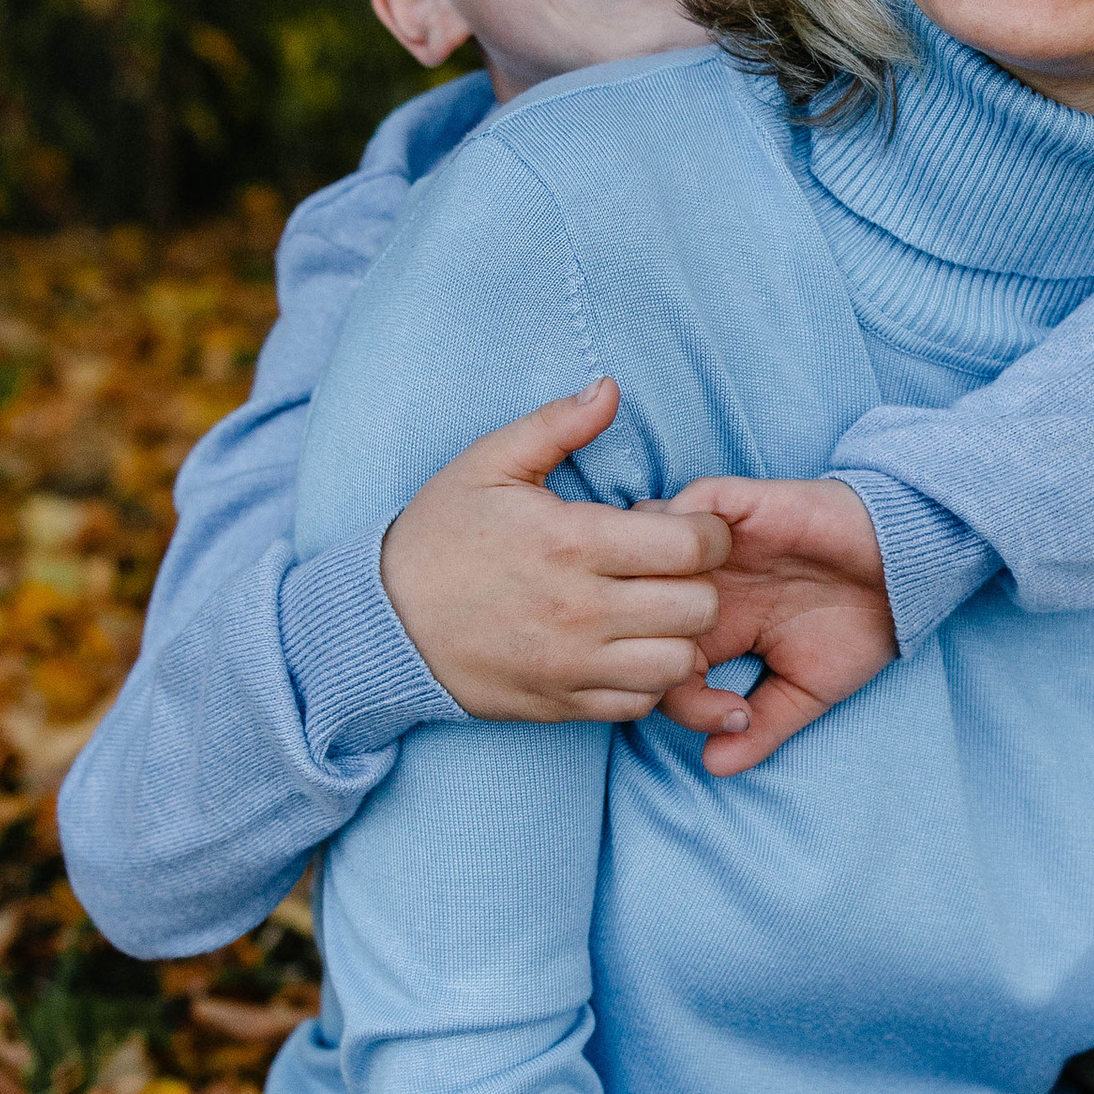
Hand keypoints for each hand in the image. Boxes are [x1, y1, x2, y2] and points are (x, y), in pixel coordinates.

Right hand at [379, 382, 730, 722]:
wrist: (384, 622)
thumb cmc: (439, 536)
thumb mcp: (487, 463)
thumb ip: (555, 424)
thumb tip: (610, 389)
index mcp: (572, 542)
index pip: (693, 546)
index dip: (709, 533)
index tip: (689, 528)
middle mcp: (581, 610)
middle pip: (699, 609)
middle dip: (702, 583)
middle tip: (673, 571)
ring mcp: (573, 664)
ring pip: (679, 664)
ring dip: (680, 636)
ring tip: (656, 612)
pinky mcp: (563, 703)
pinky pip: (640, 704)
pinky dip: (648, 680)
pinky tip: (628, 649)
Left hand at [653, 474, 898, 773]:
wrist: (904, 570)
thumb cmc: (859, 627)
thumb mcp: (806, 691)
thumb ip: (760, 727)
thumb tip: (714, 767)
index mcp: (712, 629)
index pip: (653, 658)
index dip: (673, 694)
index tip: (731, 717)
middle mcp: (703, 585)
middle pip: (632, 604)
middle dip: (649, 639)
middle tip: (698, 665)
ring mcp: (715, 545)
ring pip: (642, 549)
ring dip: (658, 579)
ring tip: (695, 611)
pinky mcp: (737, 506)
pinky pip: (685, 506)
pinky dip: (685, 531)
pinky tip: (719, 569)